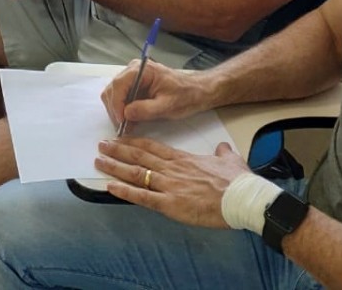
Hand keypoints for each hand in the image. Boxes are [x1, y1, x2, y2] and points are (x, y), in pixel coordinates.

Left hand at [94, 138, 250, 227]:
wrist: (242, 197)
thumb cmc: (237, 181)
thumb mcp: (230, 160)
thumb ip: (222, 153)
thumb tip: (223, 148)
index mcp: (183, 159)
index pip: (153, 147)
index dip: (134, 142)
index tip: (121, 137)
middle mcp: (172, 169)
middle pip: (139, 156)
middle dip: (118, 150)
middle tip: (102, 144)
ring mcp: (169, 185)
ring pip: (136, 173)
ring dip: (115, 166)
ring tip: (99, 160)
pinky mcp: (170, 204)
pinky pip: (142, 197)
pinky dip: (124, 192)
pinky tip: (110, 187)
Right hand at [101, 60, 208, 125]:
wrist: (197, 91)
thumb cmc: (186, 95)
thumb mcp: (168, 105)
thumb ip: (146, 109)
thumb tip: (125, 113)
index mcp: (141, 70)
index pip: (118, 84)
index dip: (116, 104)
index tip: (121, 122)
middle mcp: (133, 70)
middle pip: (112, 89)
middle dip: (116, 109)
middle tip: (124, 127)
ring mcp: (132, 78)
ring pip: (113, 95)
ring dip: (118, 111)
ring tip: (129, 125)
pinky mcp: (134, 86)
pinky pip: (121, 98)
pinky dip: (122, 111)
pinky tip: (131, 121)